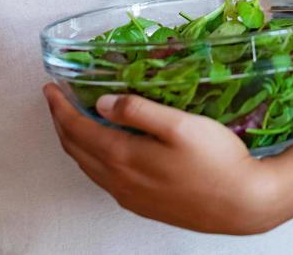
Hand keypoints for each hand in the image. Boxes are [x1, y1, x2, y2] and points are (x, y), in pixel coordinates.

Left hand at [42, 85, 292, 234]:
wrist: (243, 204)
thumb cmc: (217, 161)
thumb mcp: (180, 125)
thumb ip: (139, 110)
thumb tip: (102, 102)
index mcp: (124, 157)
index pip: (77, 129)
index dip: (60, 107)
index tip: (50, 87)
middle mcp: (119, 181)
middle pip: (76, 149)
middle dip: (61, 122)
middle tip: (56, 99)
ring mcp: (130, 196)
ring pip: (88, 167)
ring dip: (75, 141)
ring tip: (74, 119)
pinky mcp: (143, 205)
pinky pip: (104, 179)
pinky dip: (92, 158)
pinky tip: (103, 150)